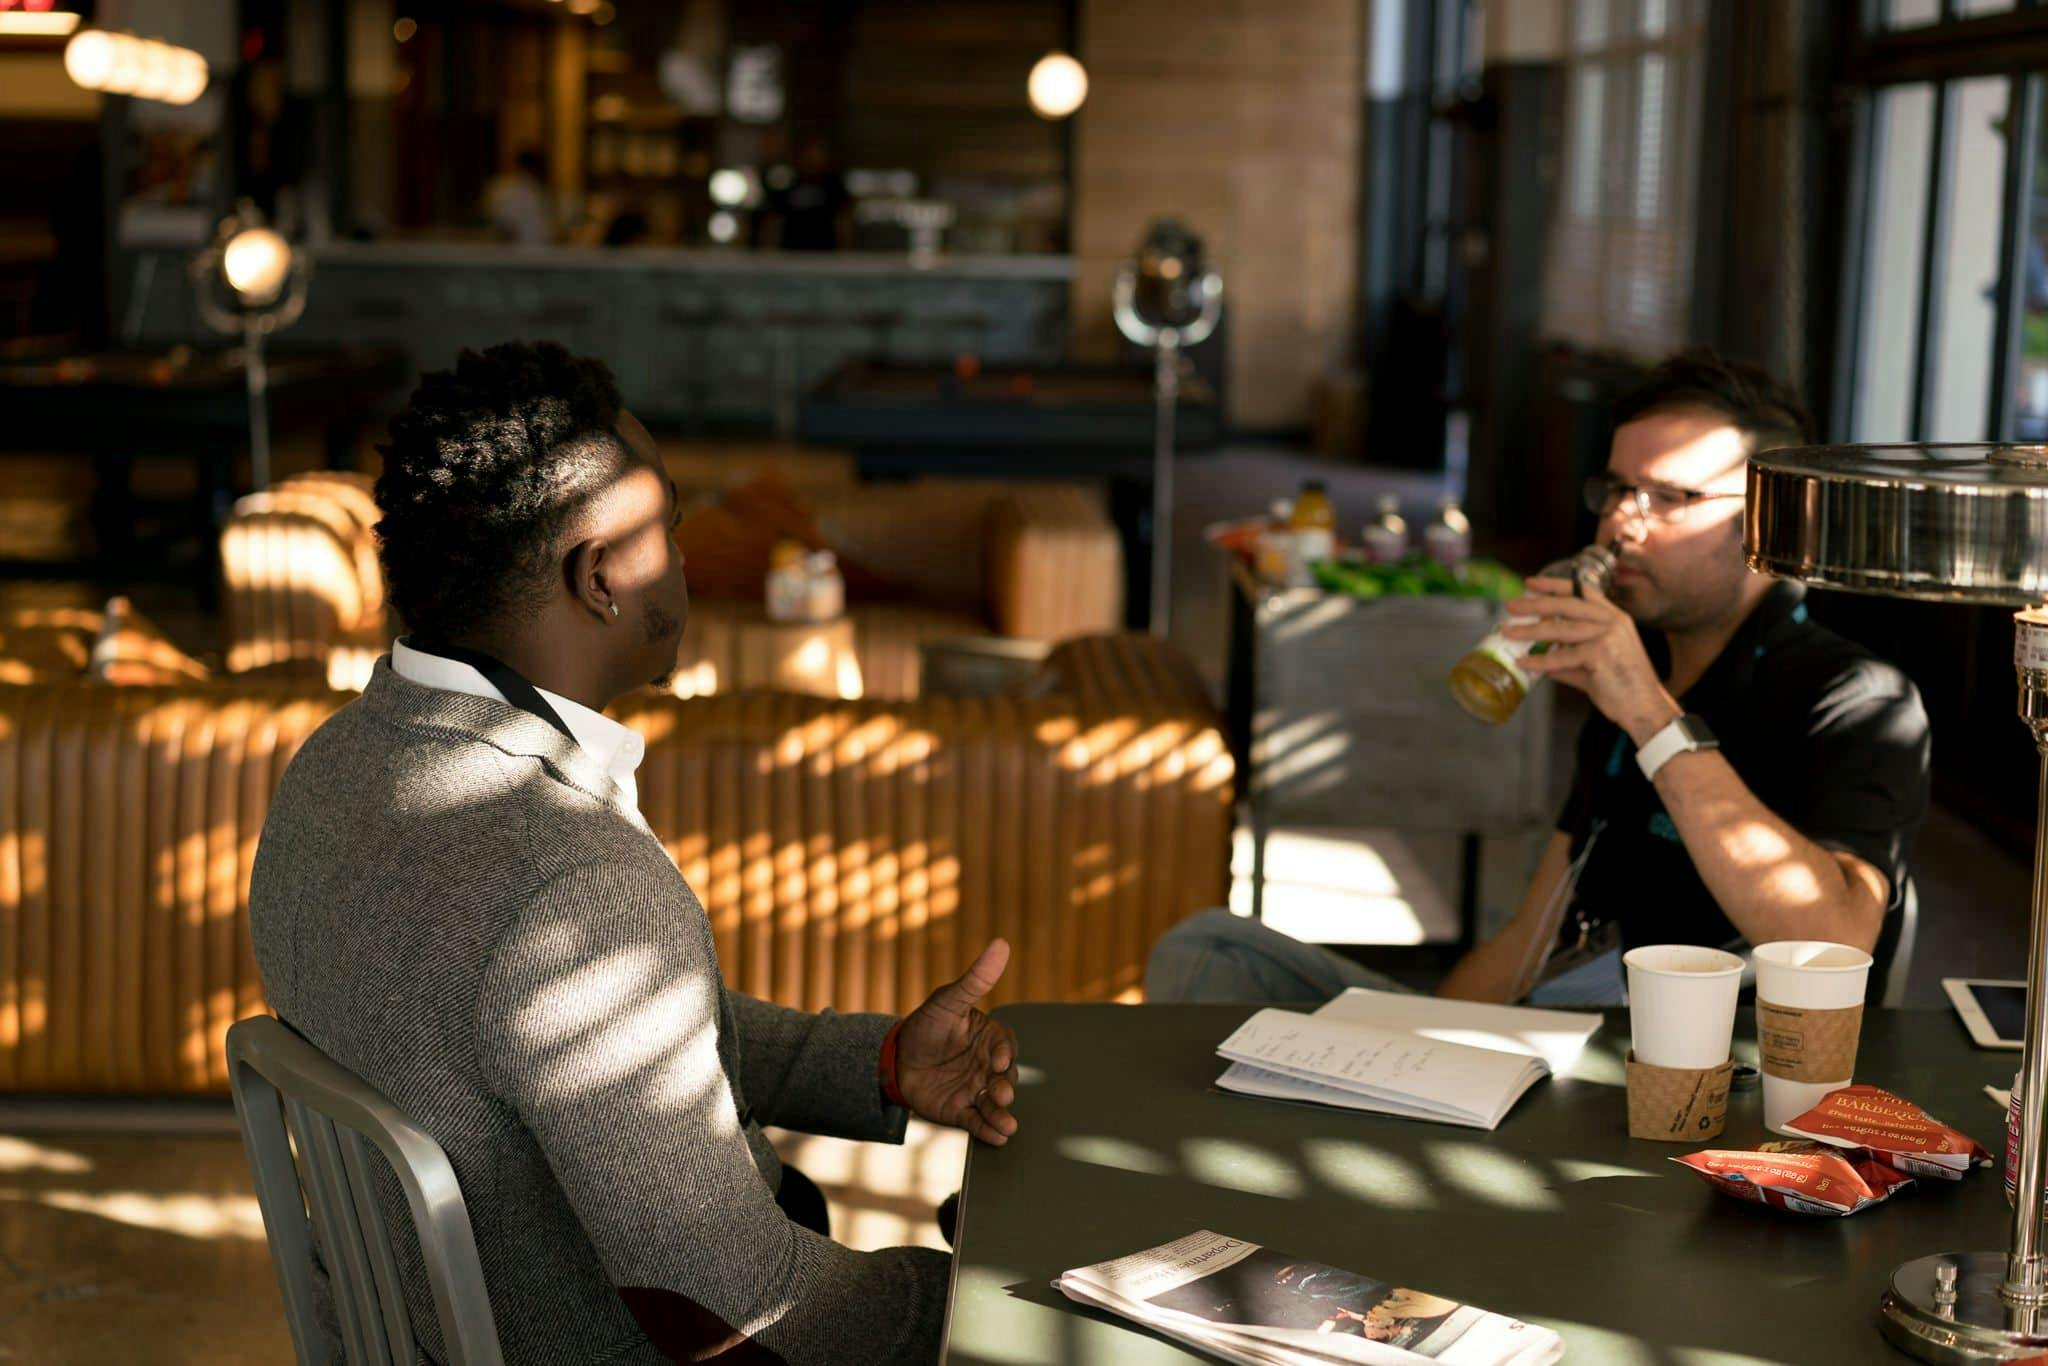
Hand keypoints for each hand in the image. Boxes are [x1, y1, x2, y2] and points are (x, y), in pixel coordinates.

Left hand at [895, 939, 1019, 1145]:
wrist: (895, 1057)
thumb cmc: (926, 1024)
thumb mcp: (948, 1000)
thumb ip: (976, 979)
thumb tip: (1001, 944)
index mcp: (989, 1038)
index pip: (1005, 1045)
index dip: (1004, 1053)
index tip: (998, 1060)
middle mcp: (987, 1066)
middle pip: (1004, 1077)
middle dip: (1006, 1087)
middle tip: (1001, 1092)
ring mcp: (975, 1089)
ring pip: (994, 1102)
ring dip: (1002, 1114)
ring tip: (1007, 1125)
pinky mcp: (960, 1110)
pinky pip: (977, 1120)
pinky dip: (988, 1129)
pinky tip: (998, 1136)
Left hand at [1506, 576, 1679, 743]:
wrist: (1645, 707)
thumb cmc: (1623, 687)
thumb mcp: (1595, 666)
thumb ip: (1570, 660)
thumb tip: (1544, 663)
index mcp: (1614, 618)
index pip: (1582, 591)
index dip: (1555, 585)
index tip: (1531, 583)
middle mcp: (1612, 621)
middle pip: (1566, 604)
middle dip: (1535, 604)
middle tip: (1511, 605)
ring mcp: (1608, 635)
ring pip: (1559, 629)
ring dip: (1529, 631)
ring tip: (1507, 632)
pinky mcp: (1601, 654)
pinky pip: (1562, 656)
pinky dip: (1540, 661)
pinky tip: (1523, 663)